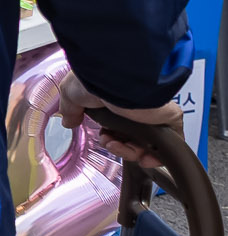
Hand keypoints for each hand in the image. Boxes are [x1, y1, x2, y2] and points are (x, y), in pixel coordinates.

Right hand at [56, 70, 181, 172]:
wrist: (115, 77)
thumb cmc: (96, 78)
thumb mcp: (71, 92)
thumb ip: (70, 109)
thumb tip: (68, 121)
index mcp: (117, 100)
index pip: (117, 126)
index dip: (108, 137)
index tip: (102, 137)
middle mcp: (136, 107)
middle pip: (131, 139)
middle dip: (117, 147)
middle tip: (109, 143)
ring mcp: (153, 115)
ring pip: (146, 146)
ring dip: (130, 153)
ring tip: (120, 147)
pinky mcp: (168, 121)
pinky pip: (165, 148)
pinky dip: (154, 157)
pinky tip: (140, 155)